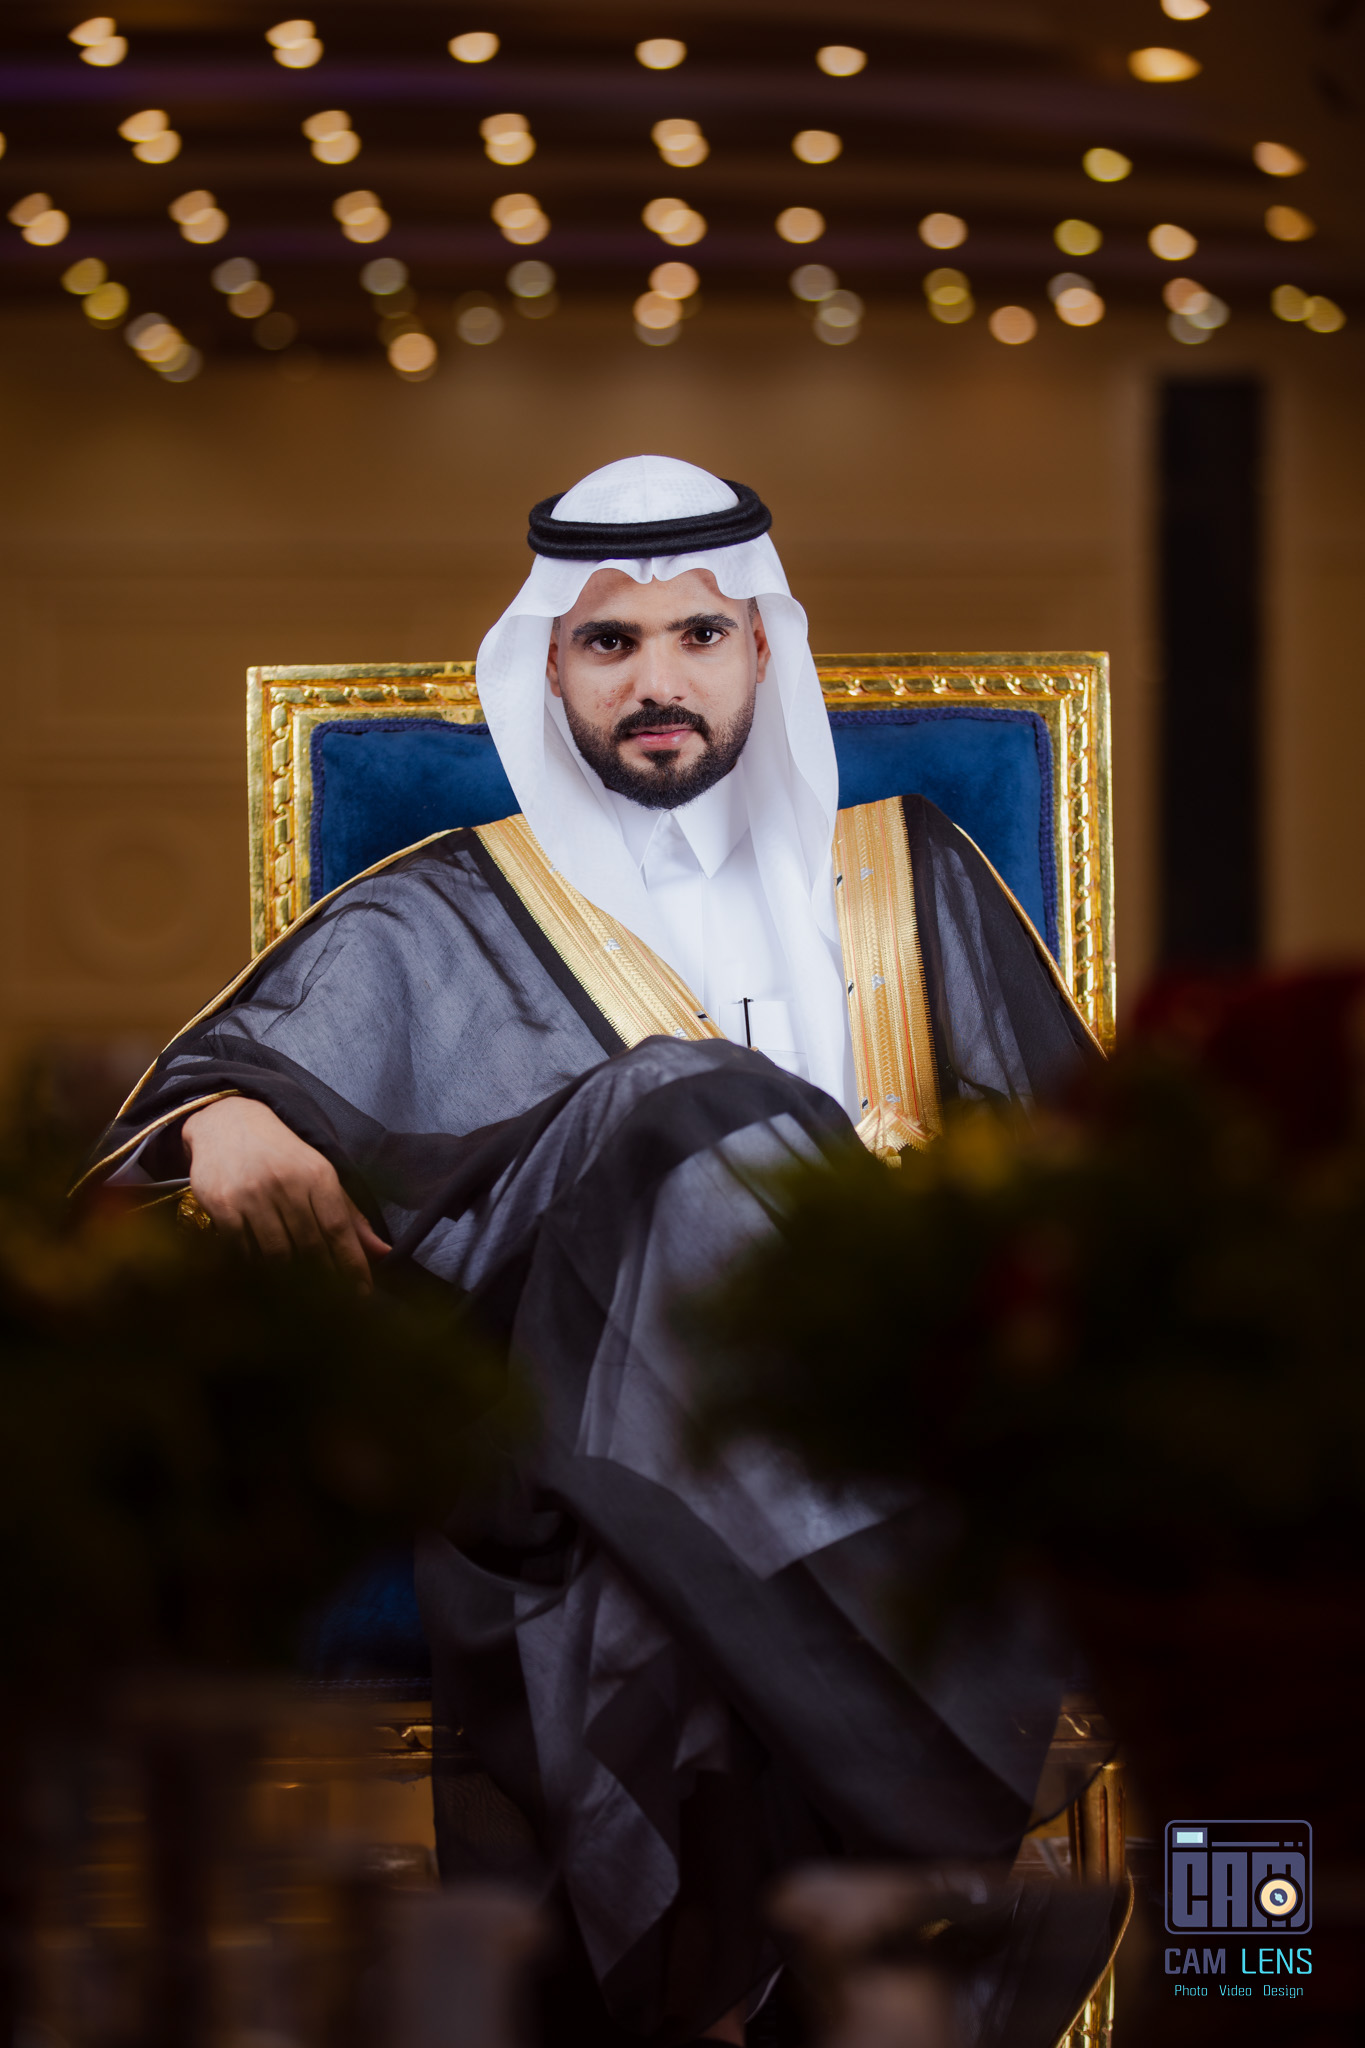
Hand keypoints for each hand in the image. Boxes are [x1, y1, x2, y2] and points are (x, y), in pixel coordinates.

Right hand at [181, 1095, 389, 1289]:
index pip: (339, 1228)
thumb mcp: (319, 1174)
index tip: (362, 1293)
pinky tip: (262, 1272)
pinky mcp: (223, 1205)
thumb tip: (383, 1254)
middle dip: (323, 1278)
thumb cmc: (282, 1155)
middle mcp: (287, 1184)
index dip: (352, 1265)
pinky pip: (242, 1249)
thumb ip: (350, 1216)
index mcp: (317, 1175)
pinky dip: (254, 1265)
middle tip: (330, 1301)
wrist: (227, 1121)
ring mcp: (253, 1195)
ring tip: (297, 1292)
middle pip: (310, 1245)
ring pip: (276, 1252)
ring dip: (288, 1277)